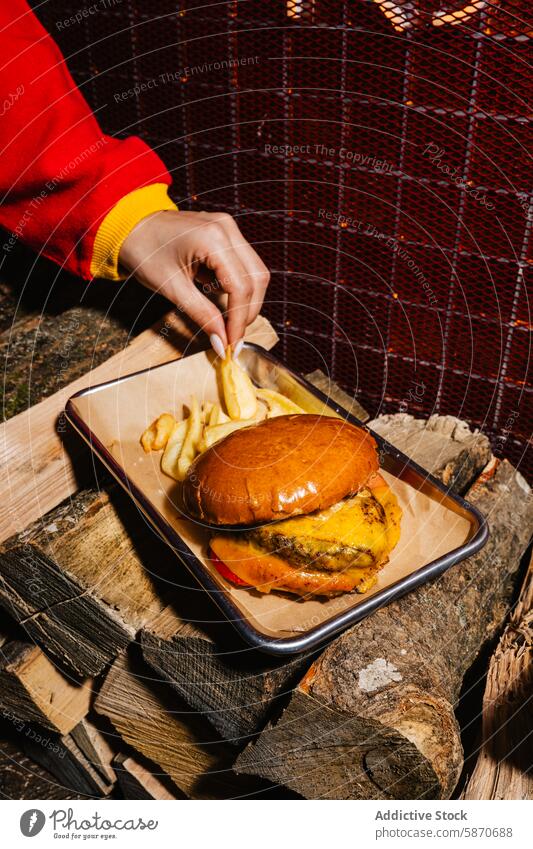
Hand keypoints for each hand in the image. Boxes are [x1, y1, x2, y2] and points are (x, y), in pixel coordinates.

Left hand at [119, 209, 269, 348]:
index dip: (239, 320)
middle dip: (247, 312)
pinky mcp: (226, 233)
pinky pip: (243, 264)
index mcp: (213, 239)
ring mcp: (228, 228)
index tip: (231, 345)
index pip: (241, 287)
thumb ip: (202, 314)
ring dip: (246, 301)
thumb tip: (221, 341)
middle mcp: (227, 229)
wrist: (129, 226)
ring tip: (227, 321)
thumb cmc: (144, 252)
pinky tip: (219, 298)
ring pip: (255, 272)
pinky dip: (237, 287)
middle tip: (232, 337)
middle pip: (257, 279)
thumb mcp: (172, 288)